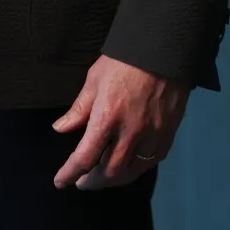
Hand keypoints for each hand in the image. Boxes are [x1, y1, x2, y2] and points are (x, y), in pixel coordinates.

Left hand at [51, 54, 189, 189]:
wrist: (163, 47)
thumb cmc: (124, 60)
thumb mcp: (94, 80)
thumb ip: (79, 109)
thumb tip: (61, 129)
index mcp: (107, 117)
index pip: (84, 158)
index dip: (70, 174)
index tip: (61, 181)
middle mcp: (130, 132)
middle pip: (110, 172)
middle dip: (93, 181)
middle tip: (83, 181)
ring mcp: (152, 134)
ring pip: (132, 171)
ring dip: (115, 179)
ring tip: (104, 177)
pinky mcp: (168, 132)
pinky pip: (152, 161)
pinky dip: (137, 168)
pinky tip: (130, 165)